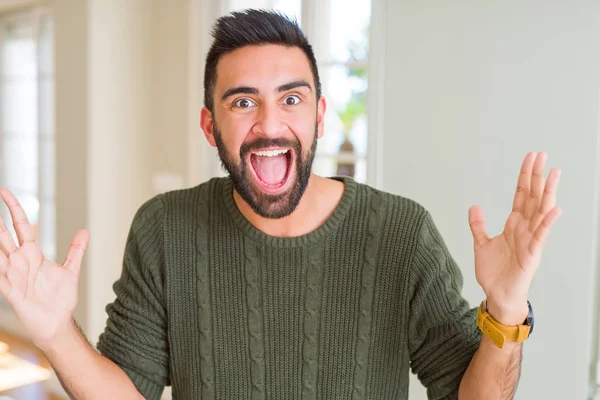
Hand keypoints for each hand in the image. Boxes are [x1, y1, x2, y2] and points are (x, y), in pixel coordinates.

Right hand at [0, 189, 88, 345]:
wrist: (57, 322)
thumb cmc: (60, 298)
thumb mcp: (70, 270)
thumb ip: (76, 250)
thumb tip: (84, 231)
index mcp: (33, 254)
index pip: (21, 226)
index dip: (14, 209)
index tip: (5, 192)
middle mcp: (20, 262)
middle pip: (5, 235)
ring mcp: (13, 275)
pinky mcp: (11, 291)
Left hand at [468, 152, 561, 324]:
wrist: (497, 295)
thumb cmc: (494, 273)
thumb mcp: (481, 243)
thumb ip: (478, 225)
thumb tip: (474, 206)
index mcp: (514, 224)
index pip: (521, 195)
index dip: (525, 176)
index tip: (530, 158)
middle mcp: (525, 228)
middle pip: (533, 197)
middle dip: (537, 176)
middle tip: (542, 155)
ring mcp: (530, 240)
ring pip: (541, 212)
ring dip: (548, 193)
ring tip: (554, 174)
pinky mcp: (532, 254)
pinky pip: (541, 236)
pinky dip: (547, 222)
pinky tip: (554, 209)